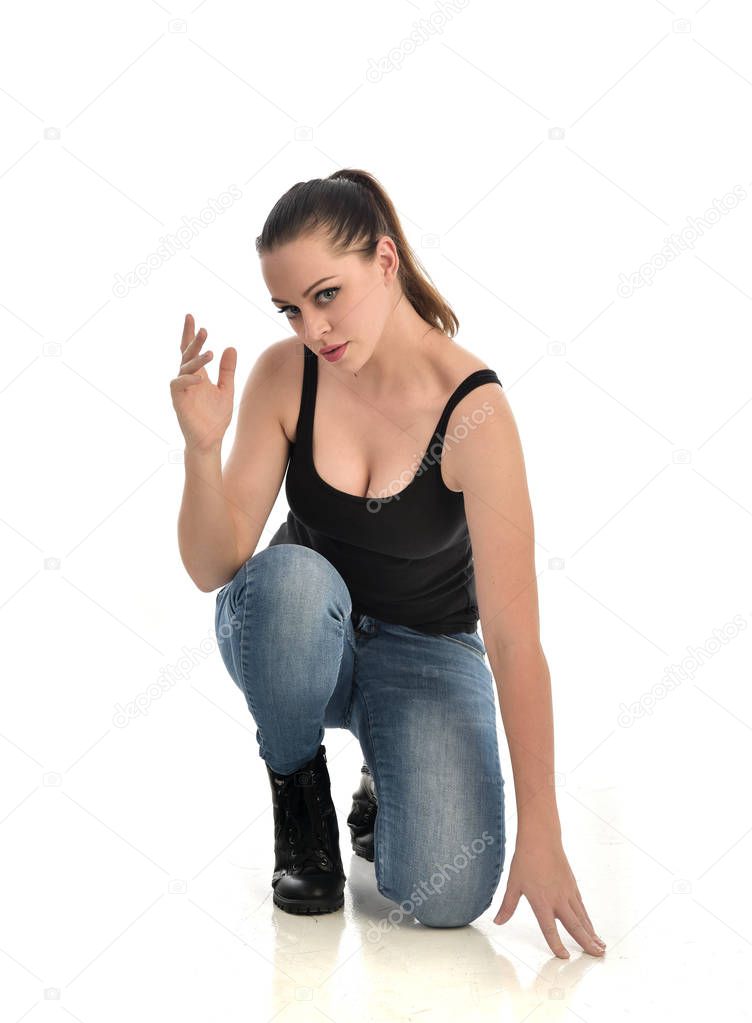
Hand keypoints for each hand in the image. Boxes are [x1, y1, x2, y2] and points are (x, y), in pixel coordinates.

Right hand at [170, 313, 236, 452]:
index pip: (192, 350)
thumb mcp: (226, 389)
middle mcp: (188, 379)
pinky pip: (179, 385)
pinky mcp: (178, 400)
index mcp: (198, 375)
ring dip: (196, 359)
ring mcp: (182, 389)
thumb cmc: (215, 417)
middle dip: (194, 341)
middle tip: (203, 329)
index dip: (190, 334)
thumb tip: (230, 347)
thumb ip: (227, 370)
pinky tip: (200, 378)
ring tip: (210, 352)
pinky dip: (188, 379)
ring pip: (184, 367)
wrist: (210, 440)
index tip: (191, 317)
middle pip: (187, 354)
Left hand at [493, 834, 605, 957]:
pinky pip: (582, 907)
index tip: (564, 957)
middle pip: (575, 926)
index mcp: (542, 902)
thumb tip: (497, 921)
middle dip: (586, 943)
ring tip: (601, 946)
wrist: (541, 838)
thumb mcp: (513, 884)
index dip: (556, 945)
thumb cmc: (525, 860)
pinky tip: (591, 927)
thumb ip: (507, 906)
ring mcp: (568, 892)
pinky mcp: (573, 885)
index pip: (550, 929)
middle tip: (598, 956)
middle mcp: (558, 900)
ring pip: (582, 918)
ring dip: (592, 933)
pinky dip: (588, 919)